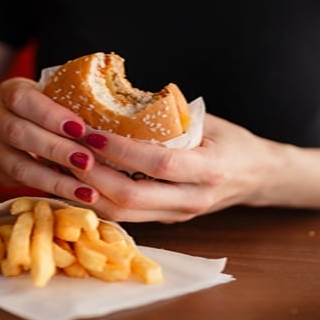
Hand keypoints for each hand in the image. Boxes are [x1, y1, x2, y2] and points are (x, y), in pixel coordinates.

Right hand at [0, 77, 101, 203]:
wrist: (4, 129)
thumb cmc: (43, 110)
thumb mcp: (52, 98)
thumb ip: (73, 104)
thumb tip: (120, 116)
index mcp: (9, 91)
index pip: (23, 100)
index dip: (51, 115)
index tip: (81, 129)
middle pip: (19, 133)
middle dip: (56, 150)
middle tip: (88, 162)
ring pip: (18, 166)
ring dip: (55, 180)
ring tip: (86, 190)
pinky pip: (19, 184)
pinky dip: (48, 190)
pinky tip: (74, 196)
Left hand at [72, 114, 281, 221]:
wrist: (256, 176)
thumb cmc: (230, 141)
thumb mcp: (206, 122)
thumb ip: (167, 118)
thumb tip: (115, 98)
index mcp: (210, 170)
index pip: (158, 164)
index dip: (121, 151)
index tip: (91, 132)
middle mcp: (193, 199)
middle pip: (133, 198)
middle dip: (93, 175)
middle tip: (66, 151)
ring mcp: (179, 215)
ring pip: (124, 214)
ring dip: (87, 192)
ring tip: (63, 168)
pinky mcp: (167, 221)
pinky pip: (126, 216)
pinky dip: (98, 200)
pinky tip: (77, 182)